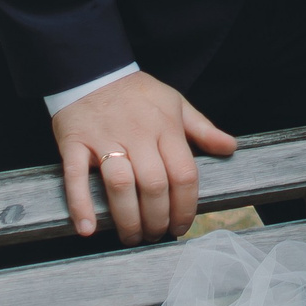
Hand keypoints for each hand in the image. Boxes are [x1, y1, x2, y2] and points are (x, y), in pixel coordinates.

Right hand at [51, 72, 237, 244]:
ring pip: (120, 184)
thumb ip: (203, 129)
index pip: (184, 175)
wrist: (93, 69)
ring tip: (131, 236)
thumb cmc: (137, 93)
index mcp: (165, 127)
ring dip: (127, 218)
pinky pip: (76, 177)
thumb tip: (230, 148)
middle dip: (157, 219)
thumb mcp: (175, 103)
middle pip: (154, 185)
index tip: (181, 226)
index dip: (186, 207)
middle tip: (155, 235)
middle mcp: (138, 134)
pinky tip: (88, 229)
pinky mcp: (74, 143)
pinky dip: (81, 205)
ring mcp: (104, 139)